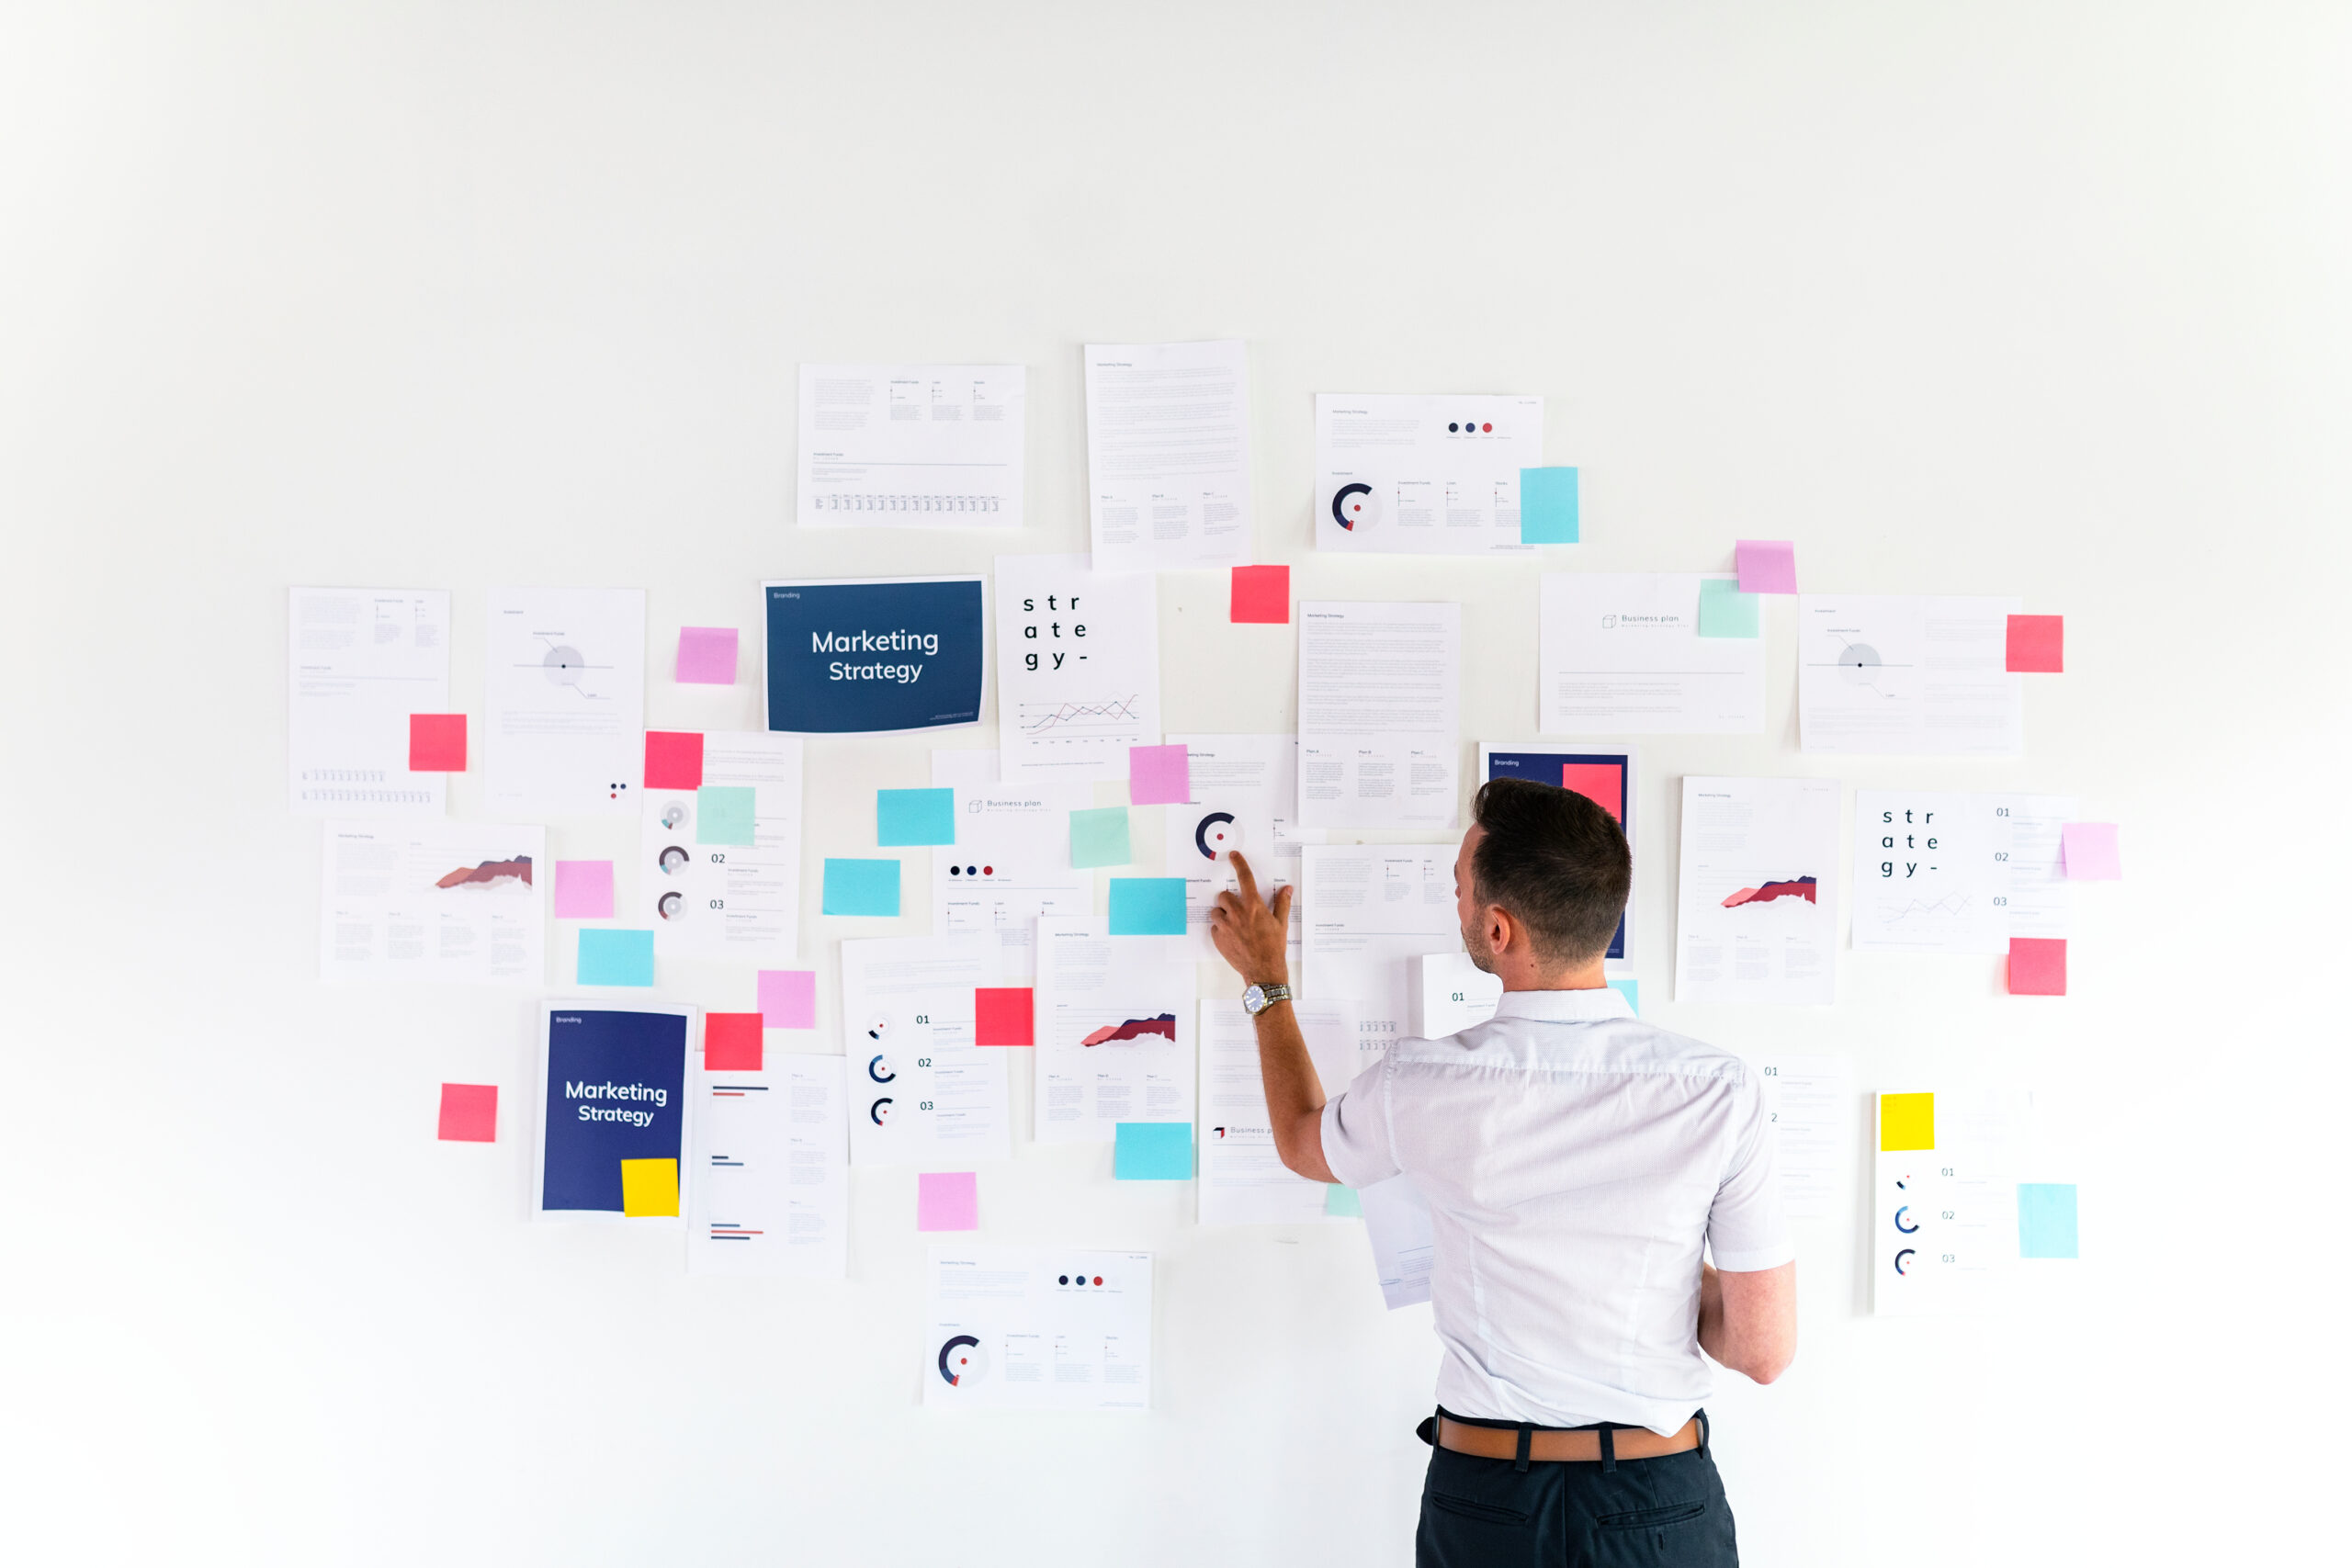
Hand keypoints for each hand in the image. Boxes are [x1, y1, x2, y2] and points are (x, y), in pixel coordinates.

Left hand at [1208, 851, 1292, 987]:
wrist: (1264, 970)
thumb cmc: (1273, 947)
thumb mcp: (1281, 924)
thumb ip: (1282, 904)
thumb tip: (1287, 889)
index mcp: (1254, 906)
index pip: (1245, 878)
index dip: (1239, 864)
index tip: (1234, 856)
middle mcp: (1237, 913)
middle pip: (1223, 895)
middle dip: (1229, 900)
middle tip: (1238, 910)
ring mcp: (1225, 926)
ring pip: (1216, 911)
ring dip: (1223, 914)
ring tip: (1234, 925)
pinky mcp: (1218, 938)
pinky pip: (1214, 928)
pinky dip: (1220, 930)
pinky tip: (1232, 937)